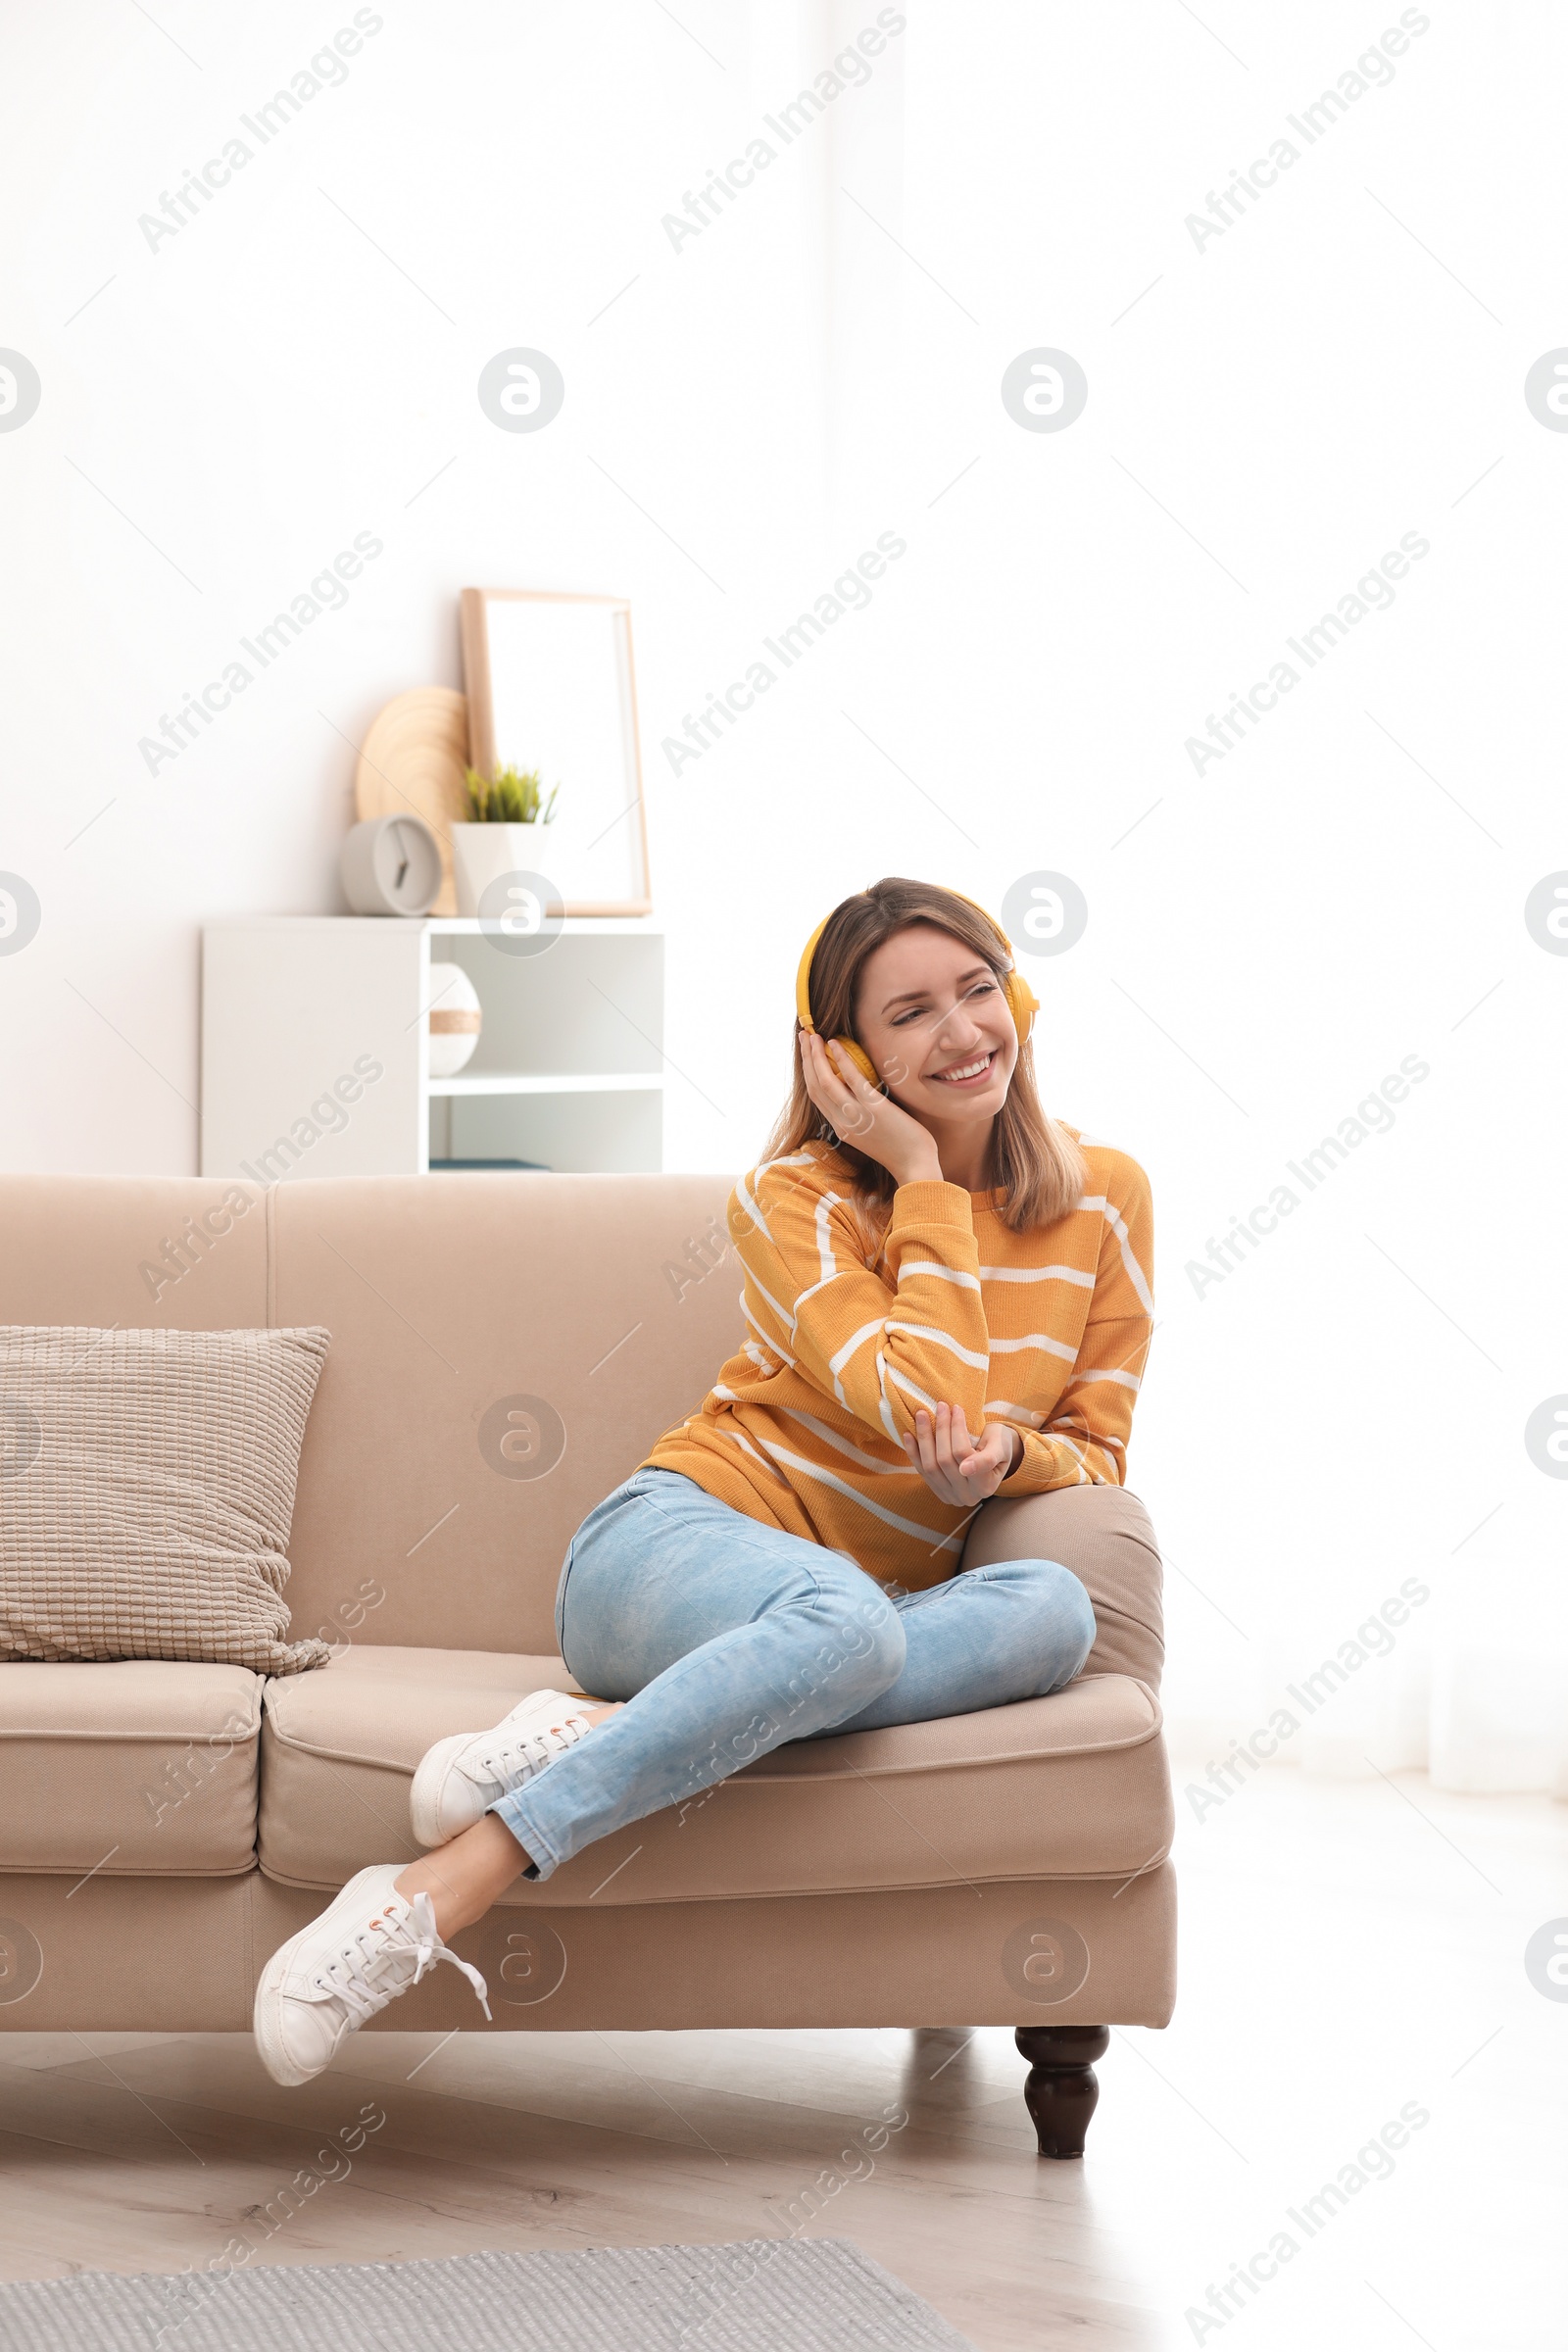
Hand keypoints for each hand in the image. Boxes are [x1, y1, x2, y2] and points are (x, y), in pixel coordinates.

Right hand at [800, 1032, 940, 1186]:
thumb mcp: (871, 1133)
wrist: (915, 1166)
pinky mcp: (873, 1108)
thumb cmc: (900, 1149)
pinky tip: (836, 1044)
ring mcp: (856, 1115)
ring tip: (813, 1036)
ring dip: (816, 1055)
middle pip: (814, 1085)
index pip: (816, 1096)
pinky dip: (841, 1060)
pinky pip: (852, 1079)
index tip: (806, 1053)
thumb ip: (859, 1115)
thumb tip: (857, 1092)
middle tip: (804, 1036)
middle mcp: (842, 1122)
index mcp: (840, 1128)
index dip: (808, 1071)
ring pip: (825, 1081)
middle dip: (806, 1058)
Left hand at [901, 1402, 1019, 1506]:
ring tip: (922, 1414)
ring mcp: (950, 1496)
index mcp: (986, 1486)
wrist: (993, 1457)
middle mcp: (967, 1496)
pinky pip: (921, 1471)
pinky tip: (908, 1434)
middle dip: (941, 1429)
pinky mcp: (937, 1491)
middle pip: (945, 1460)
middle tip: (940, 1405)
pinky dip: (913, 1452)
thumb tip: (964, 1468)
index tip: (955, 1407)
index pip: (963, 1453)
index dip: (957, 1429)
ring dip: (924, 1438)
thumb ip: (987, 1459)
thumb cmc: (999, 1445)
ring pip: (930, 1466)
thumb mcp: (1000, 1447)